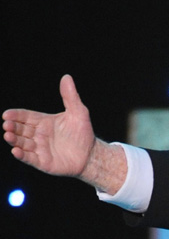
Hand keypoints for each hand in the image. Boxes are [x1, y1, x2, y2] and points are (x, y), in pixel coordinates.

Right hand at [3, 75, 126, 192]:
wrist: (91, 154)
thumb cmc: (83, 133)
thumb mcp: (78, 112)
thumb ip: (70, 96)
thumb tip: (66, 77)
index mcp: (43, 122)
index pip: (25, 116)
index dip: (16, 115)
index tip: (7, 114)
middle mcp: (38, 135)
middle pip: (20, 129)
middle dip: (12, 127)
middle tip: (6, 124)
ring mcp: (39, 149)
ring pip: (22, 143)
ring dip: (14, 140)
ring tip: (8, 135)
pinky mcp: (42, 162)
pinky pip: (29, 158)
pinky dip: (21, 155)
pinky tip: (15, 151)